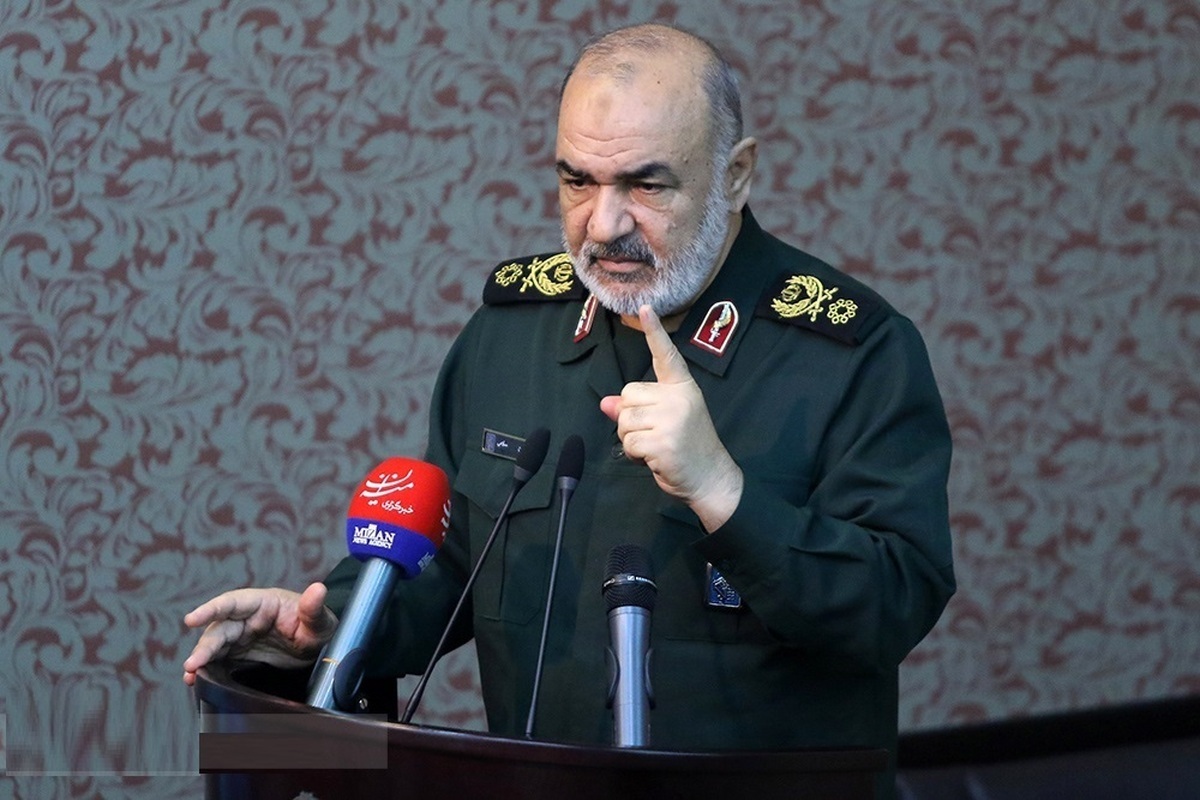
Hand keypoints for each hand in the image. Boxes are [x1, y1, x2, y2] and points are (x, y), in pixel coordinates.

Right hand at [182, 582, 336, 685]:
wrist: (320, 647)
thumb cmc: (319, 627)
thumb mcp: (321, 621)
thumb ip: (314, 609)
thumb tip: (318, 589)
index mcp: (263, 602)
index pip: (233, 603)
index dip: (211, 610)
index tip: (190, 619)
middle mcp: (247, 618)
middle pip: (220, 629)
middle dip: (205, 646)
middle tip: (192, 664)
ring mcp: (242, 637)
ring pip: (216, 646)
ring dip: (202, 659)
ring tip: (190, 676)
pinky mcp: (241, 655)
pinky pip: (220, 661)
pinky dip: (208, 670)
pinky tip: (196, 681)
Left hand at [600, 305, 742, 530]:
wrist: (710, 477)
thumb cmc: (686, 448)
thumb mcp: (664, 420)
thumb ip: (635, 408)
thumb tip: (606, 402)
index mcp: (682, 387)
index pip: (665, 355)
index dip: (654, 331)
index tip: (645, 308)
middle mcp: (678, 398)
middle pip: (627, 395)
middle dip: (630, 418)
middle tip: (654, 434)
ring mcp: (672, 419)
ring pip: (624, 420)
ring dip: (631, 439)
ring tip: (656, 447)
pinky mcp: (663, 442)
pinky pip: (628, 443)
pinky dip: (635, 455)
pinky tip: (655, 459)